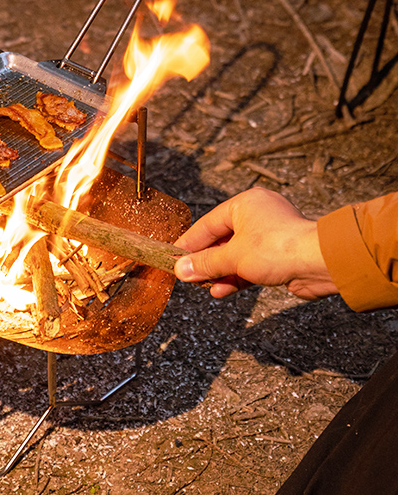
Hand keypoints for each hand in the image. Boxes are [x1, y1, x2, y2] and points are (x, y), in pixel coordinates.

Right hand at [173, 188, 338, 299]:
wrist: (320, 263)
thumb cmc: (277, 248)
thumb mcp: (231, 256)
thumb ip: (204, 263)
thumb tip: (180, 269)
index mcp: (245, 204)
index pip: (208, 224)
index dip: (189, 243)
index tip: (174, 256)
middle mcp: (257, 216)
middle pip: (222, 240)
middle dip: (205, 261)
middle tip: (187, 275)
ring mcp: (269, 236)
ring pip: (236, 255)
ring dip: (219, 272)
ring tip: (203, 286)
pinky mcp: (278, 256)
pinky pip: (250, 265)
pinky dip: (235, 277)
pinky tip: (221, 290)